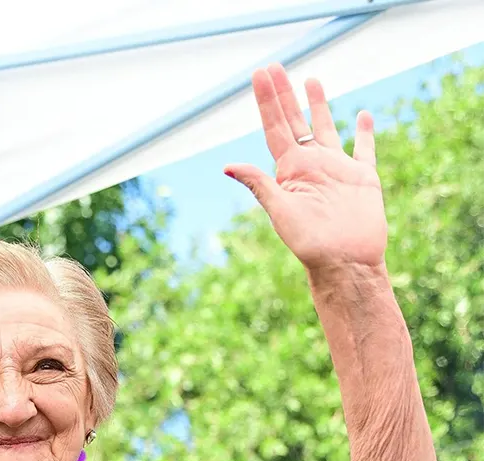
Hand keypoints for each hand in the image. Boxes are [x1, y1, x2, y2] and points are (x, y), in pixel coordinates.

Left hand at [224, 65, 386, 272]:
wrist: (345, 263)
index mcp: (290, 170)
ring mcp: (337, 169)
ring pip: (326, 128)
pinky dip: (364, 132)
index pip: (275, 127)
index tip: (260, 74)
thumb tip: (227, 165)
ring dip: (319, 105)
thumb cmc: (310, 243)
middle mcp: (311, 165)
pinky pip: (363, 149)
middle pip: (295, 121)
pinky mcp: (363, 178)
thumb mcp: (281, 210)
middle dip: (284, 94)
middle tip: (275, 67)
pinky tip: (362, 115)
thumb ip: (259, 184)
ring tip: (311, 80)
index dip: (267, 100)